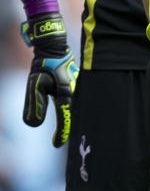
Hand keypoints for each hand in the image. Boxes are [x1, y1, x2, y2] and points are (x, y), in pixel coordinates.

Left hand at [22, 13, 78, 146]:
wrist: (54, 45)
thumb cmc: (44, 63)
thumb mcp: (35, 82)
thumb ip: (34, 103)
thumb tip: (32, 125)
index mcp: (66, 93)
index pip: (64, 119)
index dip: (61, 133)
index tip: (56, 144)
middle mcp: (74, 92)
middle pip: (72, 115)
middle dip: (66, 128)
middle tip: (59, 138)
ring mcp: (77, 87)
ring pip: (74, 107)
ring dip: (68, 117)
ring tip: (63, 129)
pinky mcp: (76, 83)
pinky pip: (74, 99)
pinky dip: (70, 108)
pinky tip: (66, 111)